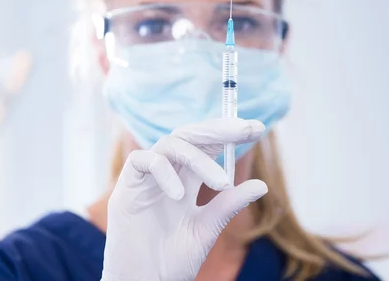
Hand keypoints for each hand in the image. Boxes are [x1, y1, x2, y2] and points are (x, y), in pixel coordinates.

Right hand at [100, 118, 267, 280]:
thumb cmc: (170, 260)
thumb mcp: (207, 229)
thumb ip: (228, 205)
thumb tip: (262, 185)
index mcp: (186, 181)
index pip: (207, 146)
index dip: (229, 134)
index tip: (257, 129)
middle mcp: (167, 173)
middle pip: (189, 136)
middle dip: (218, 130)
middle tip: (245, 129)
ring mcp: (146, 178)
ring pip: (170, 144)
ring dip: (198, 157)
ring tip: (221, 183)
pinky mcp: (126, 186)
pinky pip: (143, 160)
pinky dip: (163, 171)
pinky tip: (179, 195)